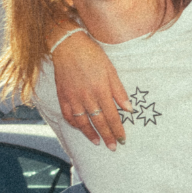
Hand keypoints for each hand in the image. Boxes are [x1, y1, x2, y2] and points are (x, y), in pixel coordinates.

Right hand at [53, 32, 130, 149]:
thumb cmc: (92, 55)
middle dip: (107, 136)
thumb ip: (119, 91)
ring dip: (90, 134)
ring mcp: (73, 97)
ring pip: (82, 122)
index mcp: (101, 90)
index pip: (112, 116)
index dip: (117, 130)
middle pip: (98, 122)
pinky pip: (68, 114)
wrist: (67, 45)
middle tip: (113, 147)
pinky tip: (80, 128)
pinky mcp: (62, 95)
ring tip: (97, 142)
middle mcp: (87, 97)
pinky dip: (74, 123)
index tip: (122, 139)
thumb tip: (129, 109)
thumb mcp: (111, 70)